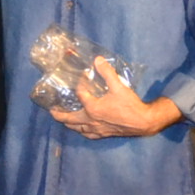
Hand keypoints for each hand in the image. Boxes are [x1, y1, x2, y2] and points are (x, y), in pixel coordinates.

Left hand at [48, 58, 179, 139]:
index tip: (83, 76)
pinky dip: (81, 131)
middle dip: (59, 114)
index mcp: (92, 108)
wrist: (143, 122)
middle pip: (69, 118)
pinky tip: (81, 129)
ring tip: (63, 120)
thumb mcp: (119, 86)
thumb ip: (107, 72)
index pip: (80, 94)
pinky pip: (87, 134)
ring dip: (68, 124)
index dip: (80, 84)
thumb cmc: (130, 105)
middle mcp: (90, 120)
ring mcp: (96, 129)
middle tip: (52, 110)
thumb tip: (97, 60)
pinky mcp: (103, 134)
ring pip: (76, 128)